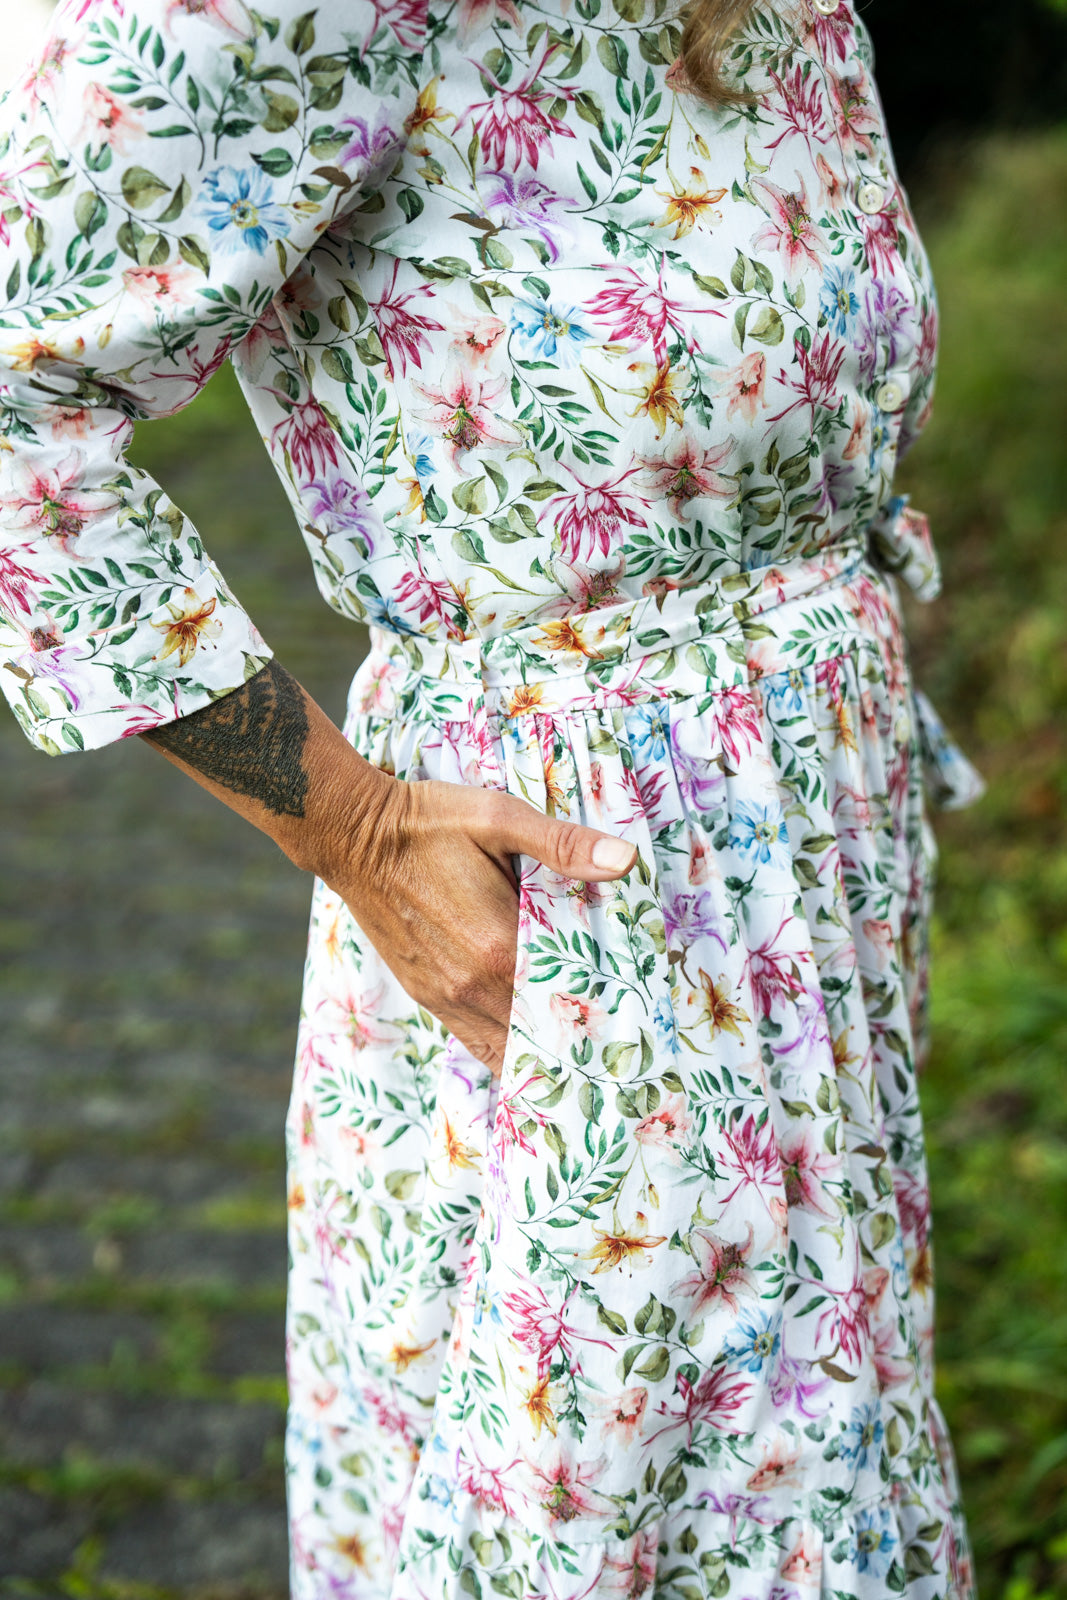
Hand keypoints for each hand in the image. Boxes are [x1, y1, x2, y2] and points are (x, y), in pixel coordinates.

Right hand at [339, 775, 637, 1077]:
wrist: (351, 834)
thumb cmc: (428, 821)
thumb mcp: (500, 819)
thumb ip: (563, 845)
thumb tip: (625, 859)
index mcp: (499, 945)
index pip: (566, 1000)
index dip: (604, 1016)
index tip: (635, 1030)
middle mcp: (473, 983)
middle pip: (539, 1034)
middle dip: (578, 1044)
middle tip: (620, 1056)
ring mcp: (446, 994)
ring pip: (506, 1048)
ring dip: (541, 1056)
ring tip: (582, 1072)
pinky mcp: (426, 993)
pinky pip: (474, 1040)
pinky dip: (504, 1053)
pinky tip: (528, 1061)